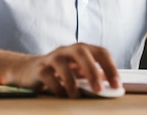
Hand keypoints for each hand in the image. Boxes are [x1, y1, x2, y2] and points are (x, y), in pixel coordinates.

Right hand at [0, 42, 119, 98]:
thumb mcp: (80, 71)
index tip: (116, 85)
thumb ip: (95, 75)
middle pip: (82, 53)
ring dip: (72, 82)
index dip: (110, 67)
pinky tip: (62, 95)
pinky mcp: (39, 68)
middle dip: (92, 72)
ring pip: (63, 64)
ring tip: (76, 96)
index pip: (101, 52)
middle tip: (99, 90)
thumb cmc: (61, 71)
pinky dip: (56, 87)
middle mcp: (68, 50)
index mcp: (82, 49)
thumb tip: (114, 86)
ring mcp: (52, 57)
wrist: (30, 70)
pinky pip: (48, 76)